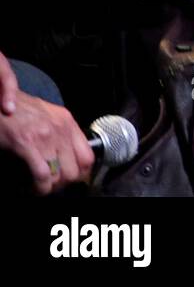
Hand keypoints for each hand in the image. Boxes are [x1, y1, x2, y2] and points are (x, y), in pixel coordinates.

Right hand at [0, 53, 94, 195]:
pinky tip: (34, 188)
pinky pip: (42, 175)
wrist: (0, 101)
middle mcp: (62, 128)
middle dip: (64, 183)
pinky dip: (40, 187)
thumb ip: (59, 131)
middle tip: (53, 186)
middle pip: (76, 169)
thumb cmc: (18, 108)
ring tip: (43, 187)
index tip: (70, 179)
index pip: (88, 155)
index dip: (81, 172)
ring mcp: (46, 136)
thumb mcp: (47, 114)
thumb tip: (65, 152)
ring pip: (60, 175)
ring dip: (51, 187)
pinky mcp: (28, 144)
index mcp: (67, 121)